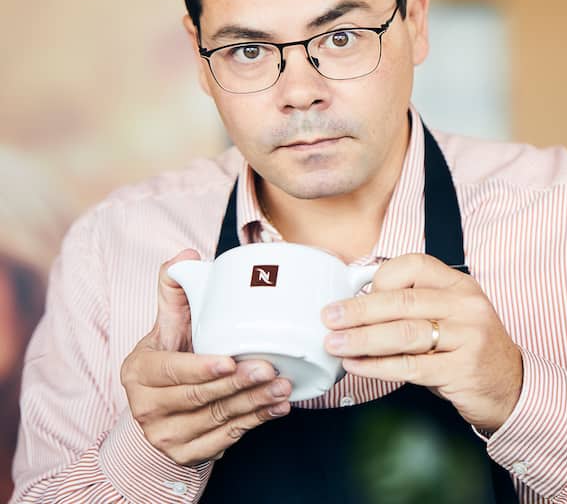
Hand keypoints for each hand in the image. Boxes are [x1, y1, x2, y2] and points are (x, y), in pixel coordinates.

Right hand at [120, 249, 292, 465]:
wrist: (160, 413)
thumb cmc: (171, 358)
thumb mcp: (167, 326)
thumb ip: (176, 291)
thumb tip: (187, 255)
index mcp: (140, 371)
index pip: (170, 371)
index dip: (200, 369)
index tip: (229, 360)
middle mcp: (147, 407)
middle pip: (198, 397)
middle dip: (237, 385)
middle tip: (270, 369)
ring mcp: (166, 435)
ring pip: (217, 419)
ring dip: (253, 403)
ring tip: (282, 386)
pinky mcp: (187, 454)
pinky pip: (226, 438)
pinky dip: (256, 422)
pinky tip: (277, 407)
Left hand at [322, 254, 522, 432]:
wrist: (511, 385)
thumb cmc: (470, 349)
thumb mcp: (452, 315)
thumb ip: (415, 306)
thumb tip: (360, 304)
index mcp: (460, 284)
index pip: (414, 266)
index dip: (381, 279)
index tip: (356, 295)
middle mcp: (466, 305)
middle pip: (403, 301)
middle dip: (359, 310)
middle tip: (330, 318)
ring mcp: (467, 337)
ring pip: (403, 333)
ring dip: (362, 339)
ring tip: (336, 344)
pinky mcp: (462, 369)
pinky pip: (411, 366)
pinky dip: (378, 366)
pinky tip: (357, 366)